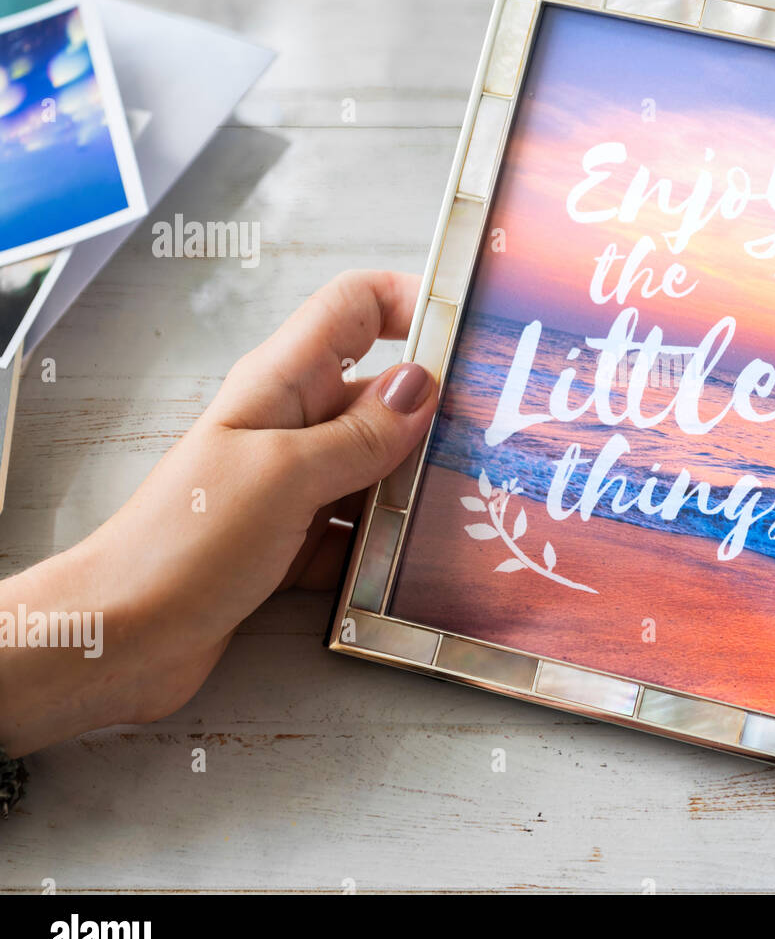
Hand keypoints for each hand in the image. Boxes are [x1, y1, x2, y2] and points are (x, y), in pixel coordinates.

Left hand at [0, 271, 439, 756]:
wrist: (119, 636)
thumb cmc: (182, 544)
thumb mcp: (285, 477)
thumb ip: (359, 434)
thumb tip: (422, 386)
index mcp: (281, 384)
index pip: (355, 308)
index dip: (412, 301)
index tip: (469, 327)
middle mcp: (291, 425)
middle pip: (381, 392)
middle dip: (436, 410)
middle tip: (492, 437)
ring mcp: (294, 484)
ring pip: (377, 467)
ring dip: (415, 487)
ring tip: (469, 507)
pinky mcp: (295, 540)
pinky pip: (359, 530)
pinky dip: (385, 547)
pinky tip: (415, 567)